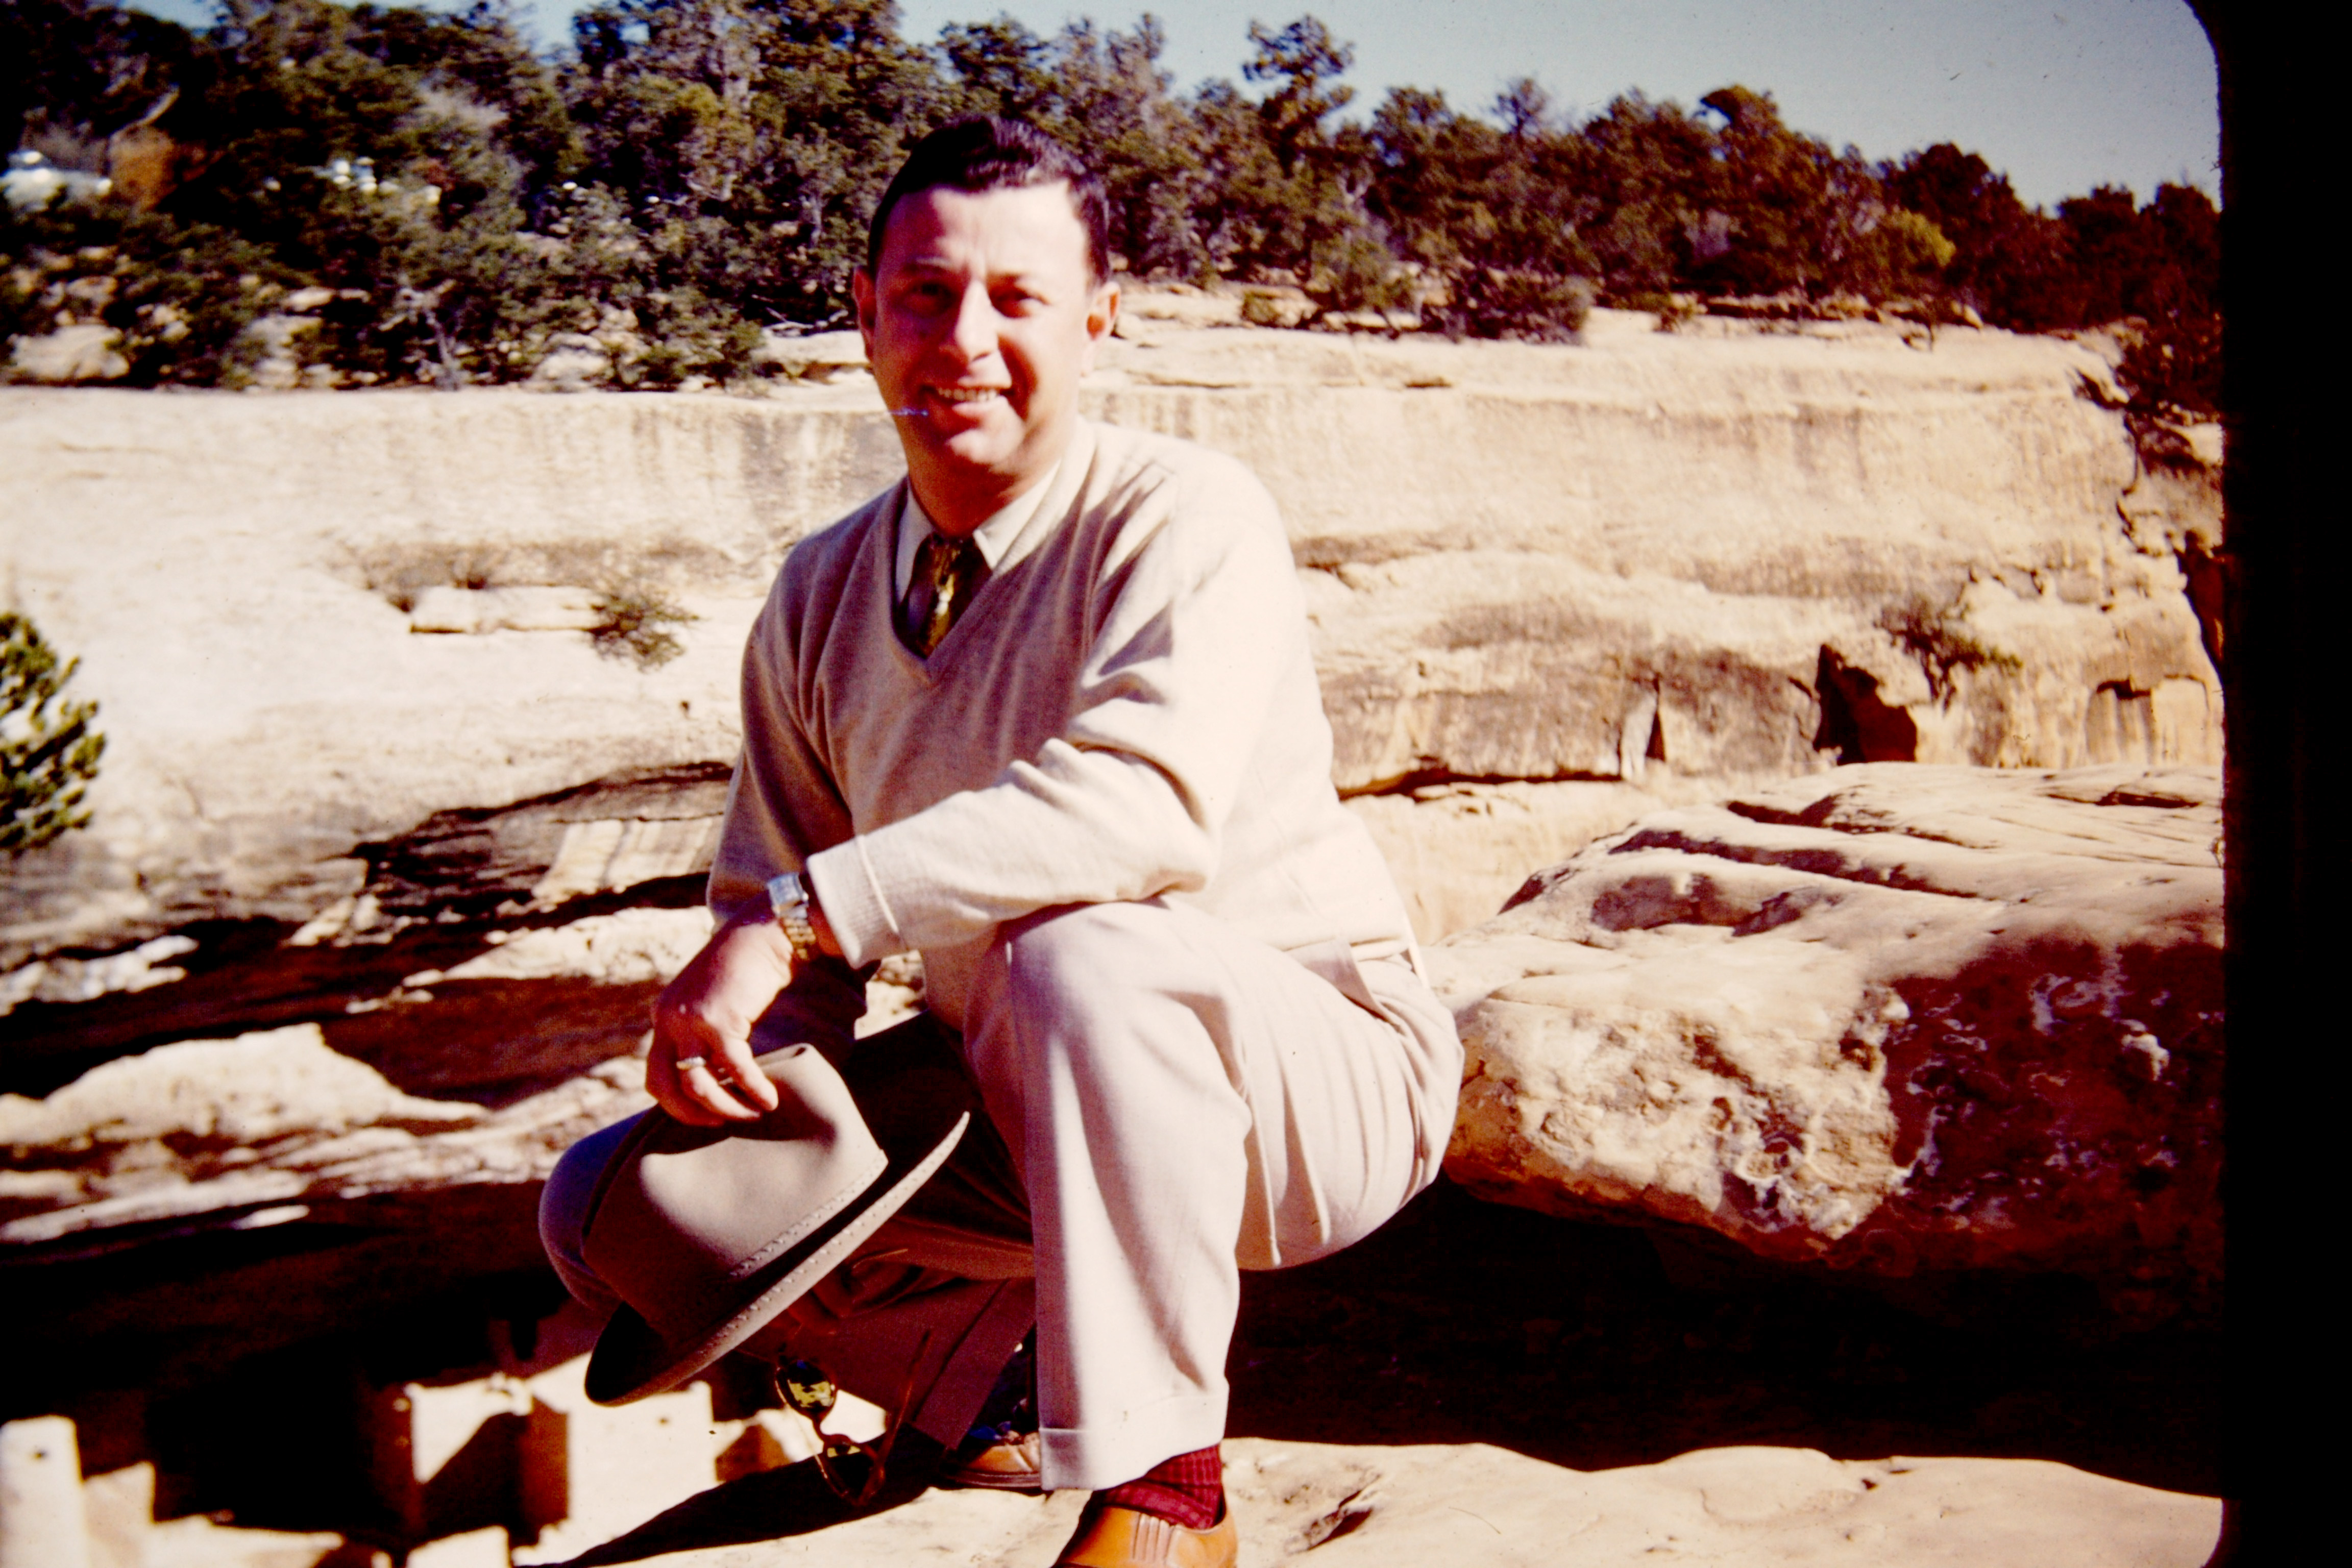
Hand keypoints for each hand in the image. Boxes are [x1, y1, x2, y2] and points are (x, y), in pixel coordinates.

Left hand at [649, 913, 794, 1124]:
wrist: (762, 933)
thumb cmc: (745, 968)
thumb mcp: (710, 1000)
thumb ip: (702, 1030)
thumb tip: (717, 1073)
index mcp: (664, 1016)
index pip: (655, 1075)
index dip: (677, 1104)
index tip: (706, 1113)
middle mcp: (668, 1019)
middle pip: (663, 1087)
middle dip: (691, 1115)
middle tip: (721, 1124)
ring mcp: (691, 1020)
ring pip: (697, 1085)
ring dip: (727, 1107)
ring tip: (752, 1113)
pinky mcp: (719, 1020)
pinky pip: (735, 1069)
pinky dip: (753, 1090)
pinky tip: (770, 1100)